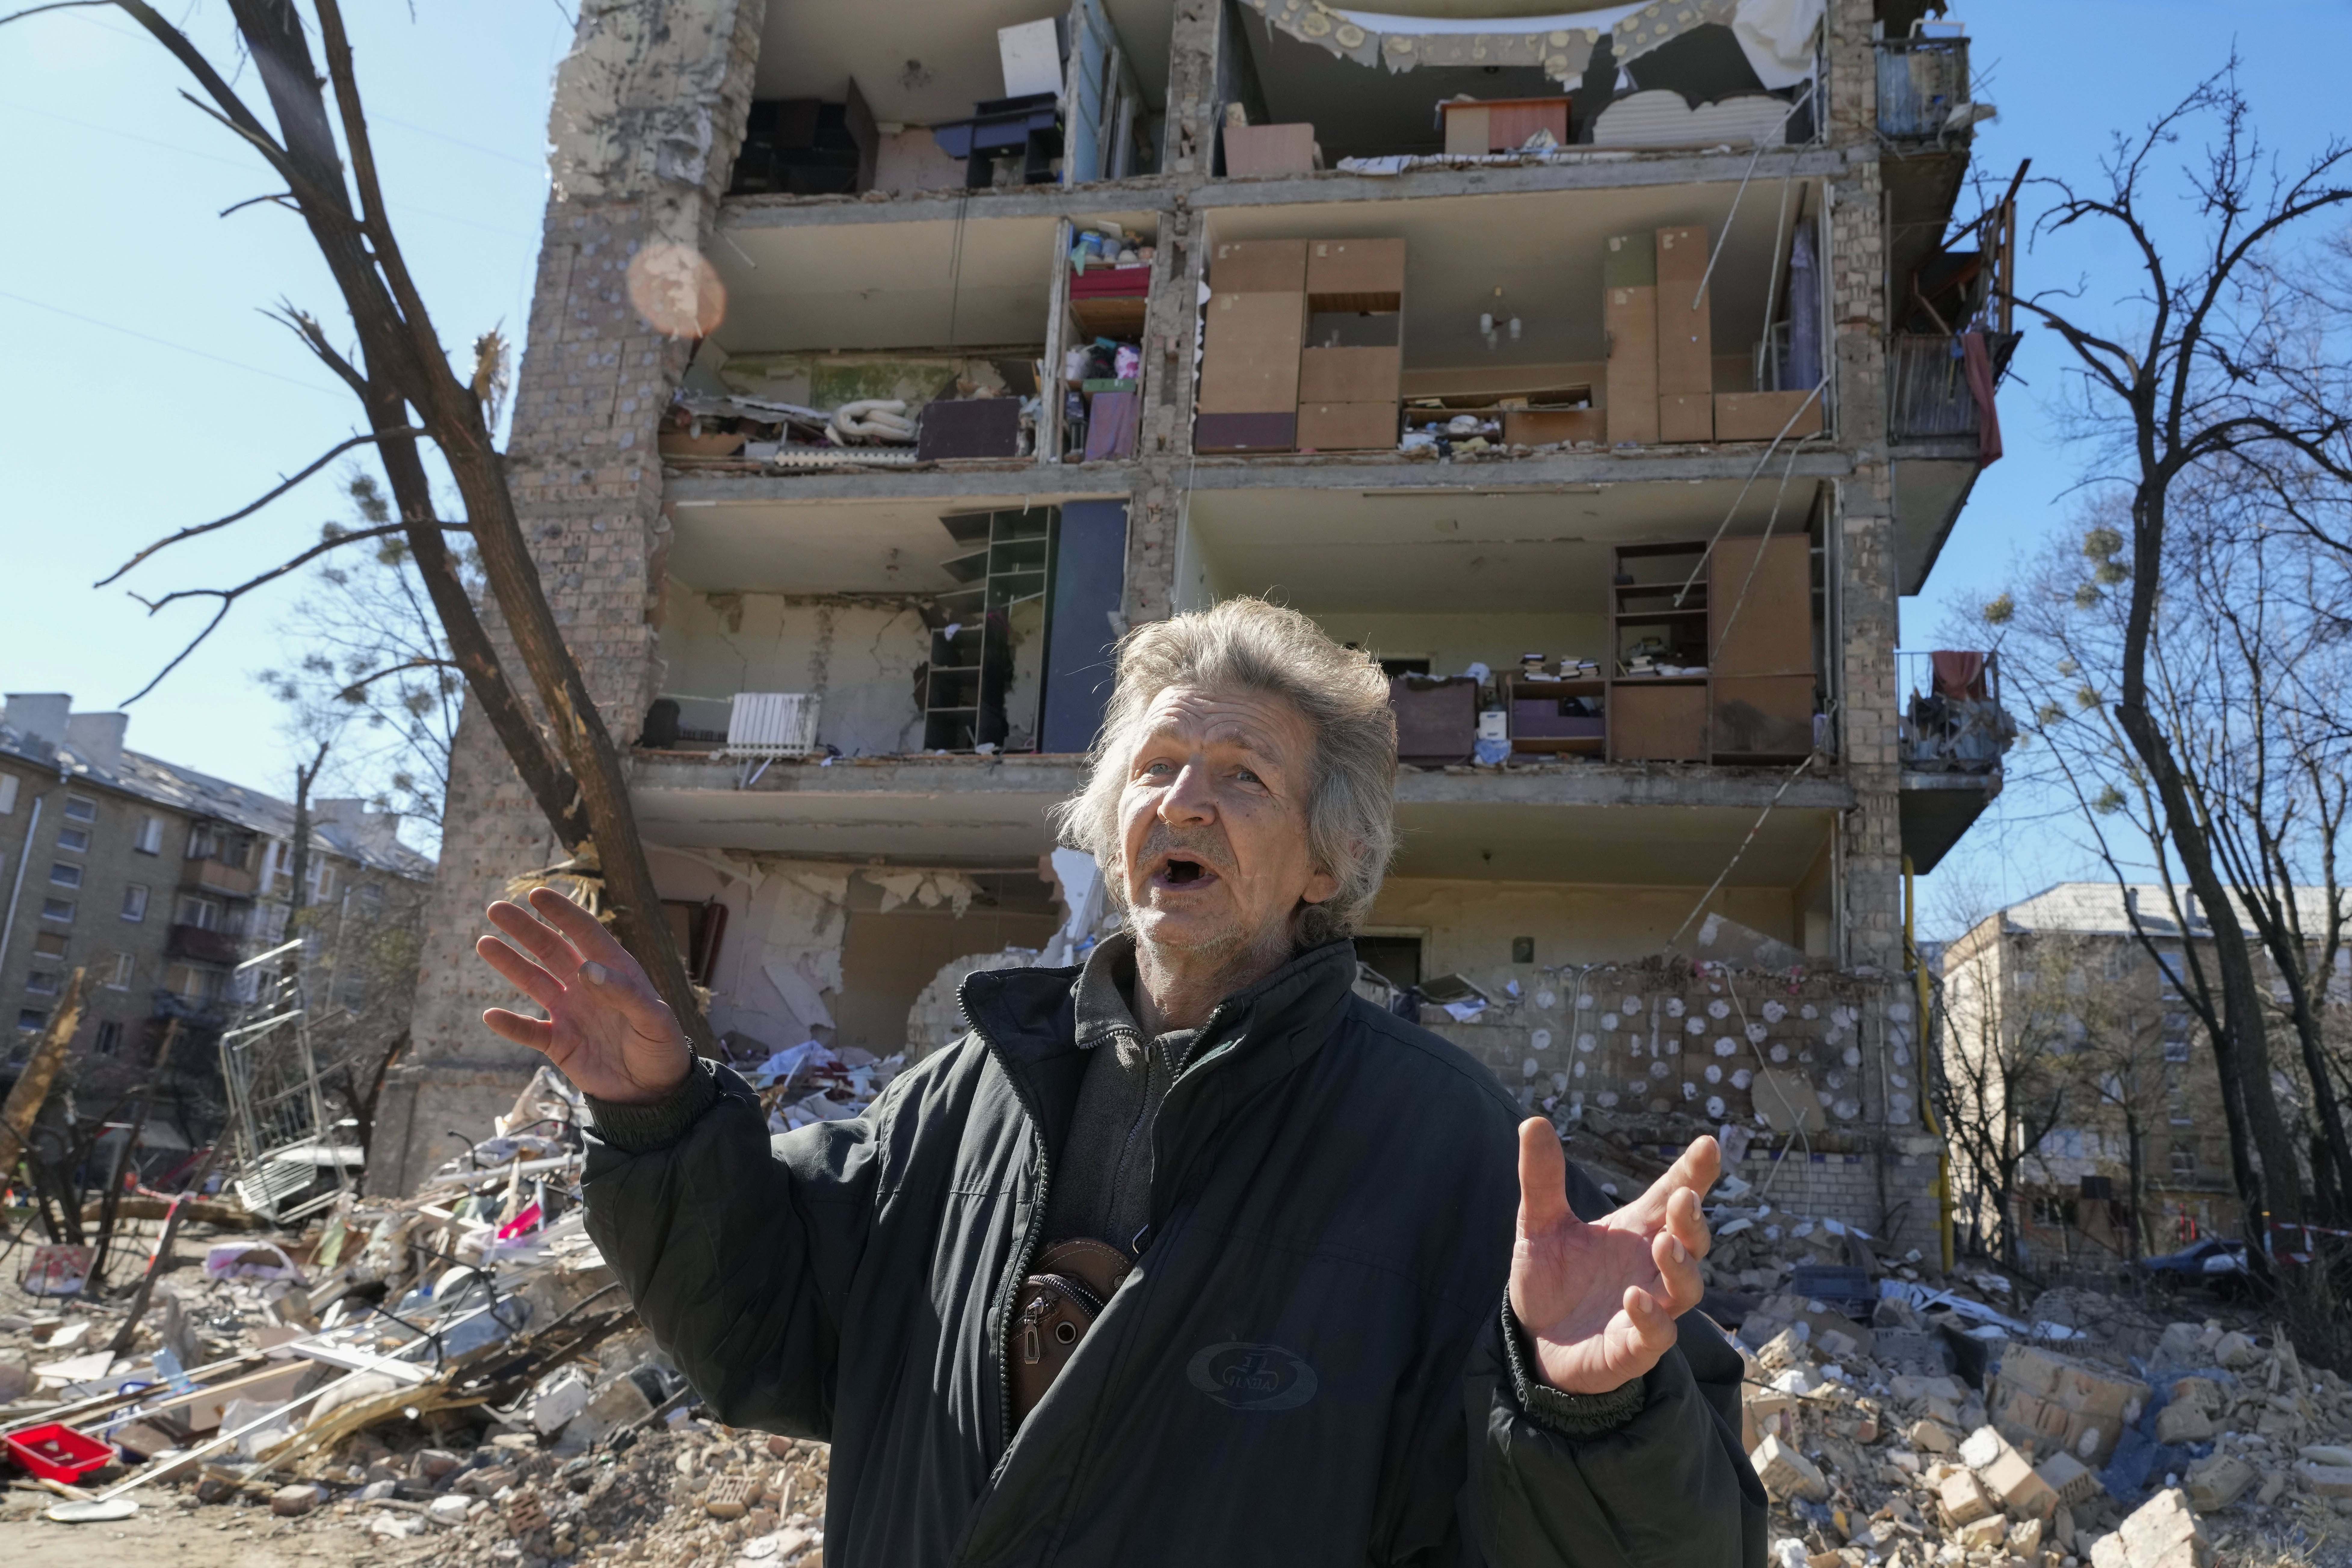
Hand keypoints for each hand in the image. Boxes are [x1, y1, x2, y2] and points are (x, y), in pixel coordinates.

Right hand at [474, 887, 692, 1104]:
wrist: (654, 1092)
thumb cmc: (662, 1048)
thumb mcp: (654, 1019)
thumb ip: (624, 993)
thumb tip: (586, 968)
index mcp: (615, 972)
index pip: (585, 933)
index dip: (562, 912)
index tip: (536, 893)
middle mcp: (588, 986)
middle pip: (551, 950)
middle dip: (525, 929)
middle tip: (496, 908)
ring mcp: (571, 1013)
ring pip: (534, 982)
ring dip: (510, 964)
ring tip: (484, 943)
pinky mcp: (559, 1043)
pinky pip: (529, 1031)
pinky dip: (511, 1025)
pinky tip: (490, 1016)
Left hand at [1508, 1122, 1716, 1394]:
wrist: (1533, 1341)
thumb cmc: (1550, 1279)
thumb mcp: (1539, 1224)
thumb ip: (1541, 1178)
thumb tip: (1533, 1120)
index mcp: (1635, 1231)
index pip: (1671, 1197)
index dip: (1694, 1172)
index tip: (1708, 1143)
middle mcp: (1650, 1268)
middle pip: (1691, 1240)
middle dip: (1692, 1219)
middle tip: (1684, 1197)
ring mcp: (1649, 1310)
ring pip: (1686, 1288)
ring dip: (1680, 1265)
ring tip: (1663, 1244)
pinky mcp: (1634, 1349)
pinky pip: (1658, 1335)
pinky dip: (1651, 1318)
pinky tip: (1634, 1297)